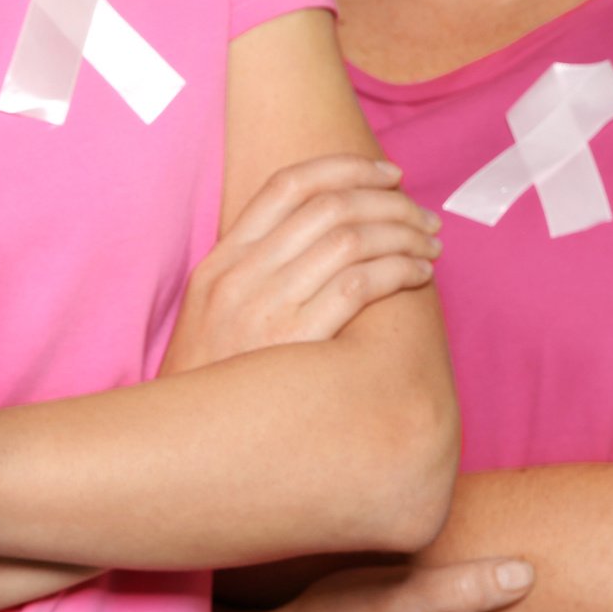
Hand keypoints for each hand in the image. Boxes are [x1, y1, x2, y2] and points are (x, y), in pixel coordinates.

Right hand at [162, 153, 439, 374]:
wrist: (182, 443)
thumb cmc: (210, 385)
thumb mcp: (210, 317)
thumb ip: (252, 274)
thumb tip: (318, 240)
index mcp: (220, 262)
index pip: (288, 185)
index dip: (345, 168)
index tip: (387, 174)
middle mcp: (240, 277)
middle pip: (329, 206)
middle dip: (389, 202)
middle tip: (424, 215)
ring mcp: (265, 309)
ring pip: (351, 240)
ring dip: (403, 234)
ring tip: (430, 245)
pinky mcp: (295, 343)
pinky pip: (359, 285)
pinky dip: (398, 269)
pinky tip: (419, 275)